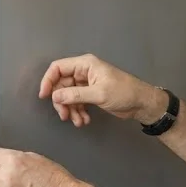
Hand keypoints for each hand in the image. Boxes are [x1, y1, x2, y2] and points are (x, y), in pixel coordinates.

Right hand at [39, 53, 165, 126]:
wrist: (141, 103)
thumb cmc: (123, 93)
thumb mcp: (99, 94)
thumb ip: (75, 95)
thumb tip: (54, 97)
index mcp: (85, 64)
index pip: (58, 67)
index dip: (48, 81)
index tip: (44, 97)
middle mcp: (84, 71)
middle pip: (61, 85)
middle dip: (62, 101)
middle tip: (64, 116)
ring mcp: (87, 83)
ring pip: (68, 96)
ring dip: (70, 110)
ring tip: (78, 122)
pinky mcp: (91, 94)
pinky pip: (77, 102)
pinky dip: (78, 112)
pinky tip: (84, 121)